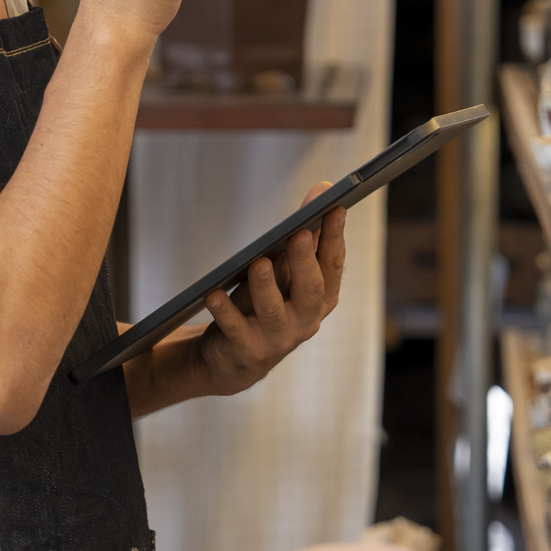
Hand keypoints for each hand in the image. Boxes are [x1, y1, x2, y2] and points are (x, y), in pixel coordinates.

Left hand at [195, 182, 346, 395]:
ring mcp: (276, 339)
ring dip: (265, 286)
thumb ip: (303, 235)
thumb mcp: (283, 271)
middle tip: (300, 234)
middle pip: (310, 290)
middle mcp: (305, 320)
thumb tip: (324, 190)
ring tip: (258, 263)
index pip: (332, 265)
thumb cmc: (263, 304)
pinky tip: (214, 295)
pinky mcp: (246, 351)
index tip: (336, 207)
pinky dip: (225, 312)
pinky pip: (235, 330)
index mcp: (320, 298)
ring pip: (273, 311)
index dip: (335, 237)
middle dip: (304, 261)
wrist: (233, 359)